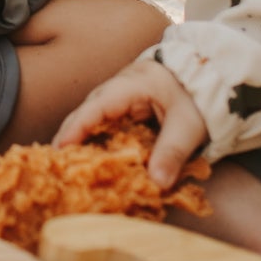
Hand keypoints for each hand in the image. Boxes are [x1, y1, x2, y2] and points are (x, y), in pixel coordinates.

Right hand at [53, 54, 207, 188]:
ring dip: (78, 140)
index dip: (76, 128)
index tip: (60, 148)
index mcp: (129, 87)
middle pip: (85, 112)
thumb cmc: (195, 95)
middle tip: (54, 164)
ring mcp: (117, 98)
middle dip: (68, 136)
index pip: (95, 107)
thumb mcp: (188, 126)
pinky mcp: (123, 109)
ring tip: (66, 166)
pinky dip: (93, 140)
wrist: (205, 76)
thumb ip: (172, 153)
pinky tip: (89, 158)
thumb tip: (157, 183)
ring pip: (91, 118)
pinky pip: (102, 124)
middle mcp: (116, 89)